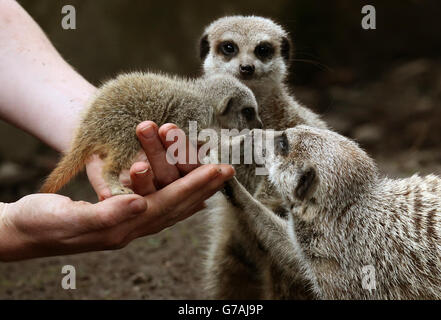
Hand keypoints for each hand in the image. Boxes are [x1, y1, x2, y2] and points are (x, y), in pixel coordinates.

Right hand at [0, 121, 234, 260]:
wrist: (24, 230)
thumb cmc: (40, 220)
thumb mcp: (68, 217)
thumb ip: (107, 213)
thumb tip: (141, 202)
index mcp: (122, 227)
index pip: (167, 204)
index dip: (193, 186)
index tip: (218, 170)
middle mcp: (131, 229)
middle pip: (176, 206)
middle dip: (204, 187)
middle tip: (229, 170)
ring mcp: (129, 225)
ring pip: (171, 206)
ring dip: (195, 191)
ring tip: (216, 177)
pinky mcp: (123, 218)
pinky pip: (159, 208)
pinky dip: (177, 198)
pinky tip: (189, 195)